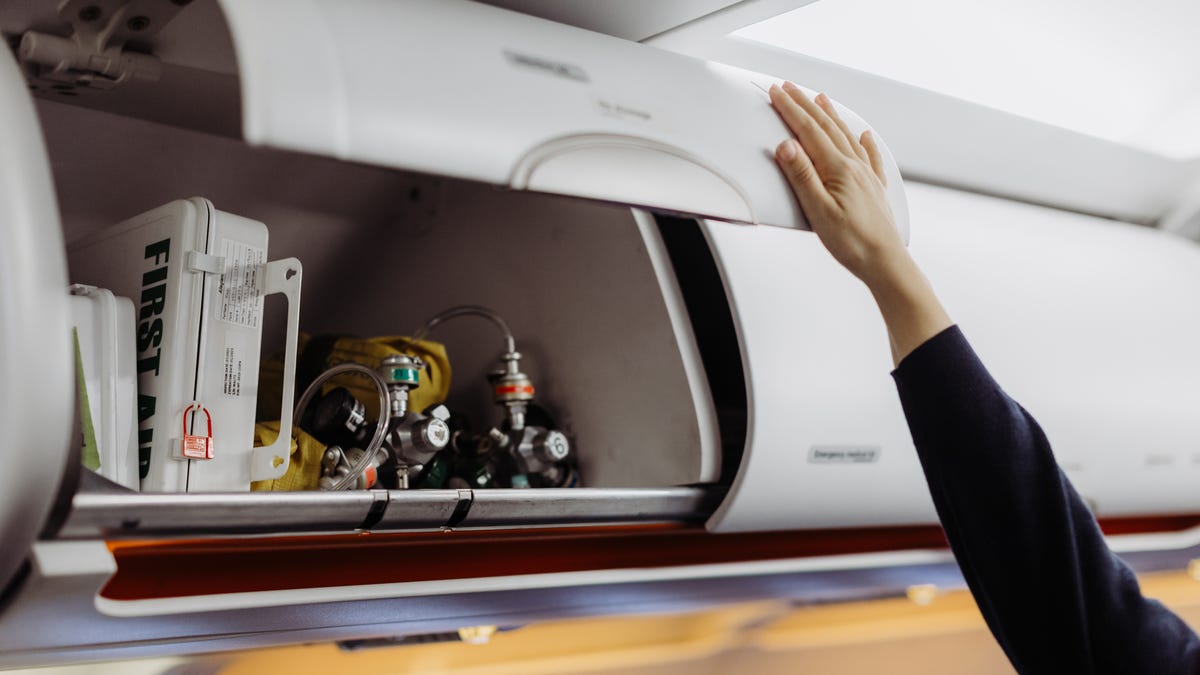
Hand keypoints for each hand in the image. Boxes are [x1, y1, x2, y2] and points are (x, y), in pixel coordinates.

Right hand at [768, 82, 905, 286]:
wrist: (885, 261)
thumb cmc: (852, 242)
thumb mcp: (818, 210)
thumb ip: (802, 175)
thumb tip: (786, 145)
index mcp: (838, 168)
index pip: (808, 131)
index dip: (790, 109)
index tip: (777, 92)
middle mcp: (854, 166)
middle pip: (826, 126)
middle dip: (805, 104)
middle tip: (789, 87)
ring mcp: (866, 175)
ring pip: (846, 135)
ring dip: (830, 115)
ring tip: (820, 98)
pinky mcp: (874, 188)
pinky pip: (870, 156)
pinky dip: (864, 141)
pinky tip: (864, 136)